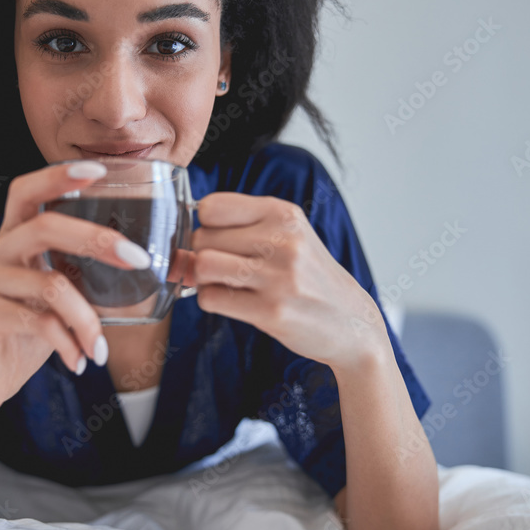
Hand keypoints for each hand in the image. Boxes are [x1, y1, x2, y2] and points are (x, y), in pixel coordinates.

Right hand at [0, 160, 153, 426]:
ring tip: (98, 349)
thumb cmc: (18, 341)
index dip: (59, 176)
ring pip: (52, 285)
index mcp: (8, 243)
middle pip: (46, 226)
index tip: (99, 170)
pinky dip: (69, 344)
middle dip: (98, 240)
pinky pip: (40, 321)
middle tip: (138, 259)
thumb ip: (78, 280)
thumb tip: (142, 270)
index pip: (26, 192)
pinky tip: (78, 363)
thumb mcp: (51, 304)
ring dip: (87, 320)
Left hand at [184, 192, 388, 375]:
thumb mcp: (287, 237)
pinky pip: (210, 299)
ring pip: (202, 265)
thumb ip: (239, 229)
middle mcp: (283, 239)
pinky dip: (212, 301)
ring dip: (203, 278)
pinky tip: (234, 302)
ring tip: (224, 284)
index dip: (205, 225)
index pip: (211, 206)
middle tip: (223, 269)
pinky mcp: (271, 311)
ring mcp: (278, 276)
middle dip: (202, 254)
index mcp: (283, 213)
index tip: (218, 239)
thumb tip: (178, 243)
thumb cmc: (309, 277)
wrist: (352, 322)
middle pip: (201, 237)